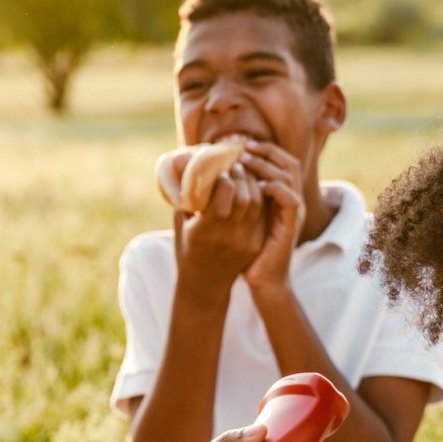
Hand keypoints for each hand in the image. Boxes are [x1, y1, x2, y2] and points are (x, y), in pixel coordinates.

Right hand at [175, 162, 266, 294]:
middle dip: (241, 175)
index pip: (226, 193)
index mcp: (205, 229)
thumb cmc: (187, 247)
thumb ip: (184, 191)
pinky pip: (262, 214)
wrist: (205, 284)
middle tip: (235, 164)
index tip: (219, 170)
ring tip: (243, 174)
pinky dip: (258, 197)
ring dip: (252, 183)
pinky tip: (251, 188)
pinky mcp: (255, 244)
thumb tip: (182, 157)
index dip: (225, 177)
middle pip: (245, 196)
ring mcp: (245, 241)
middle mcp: (228, 236)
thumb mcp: (181, 220)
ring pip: (257, 203)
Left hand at [238, 140, 304, 294]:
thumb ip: (233, 198)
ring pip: (288, 175)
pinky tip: (257, 186)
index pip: (280, 161)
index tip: (240, 144)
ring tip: (245, 161)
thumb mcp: (239, 219)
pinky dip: (274, 188)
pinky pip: (290, 198)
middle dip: (266, 150)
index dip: (264, 149)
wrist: (263, 280)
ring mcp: (294, 212)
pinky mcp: (292, 224)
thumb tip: (206, 181)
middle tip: (243, 147)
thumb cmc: (246, 252)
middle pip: (289, 162)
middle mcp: (291, 199)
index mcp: (280, 196)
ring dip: (266, 165)